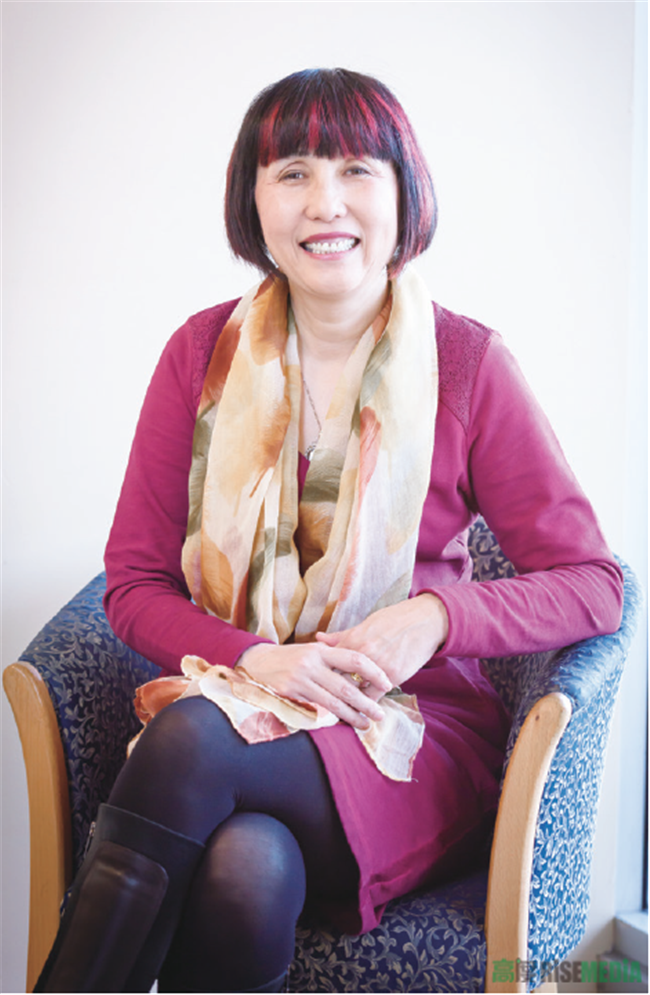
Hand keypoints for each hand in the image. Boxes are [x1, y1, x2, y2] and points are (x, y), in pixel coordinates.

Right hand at [236, 641, 392, 730]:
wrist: (259, 661)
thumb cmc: (292, 656)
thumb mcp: (313, 650)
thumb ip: (335, 658)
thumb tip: (365, 670)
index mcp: (321, 650)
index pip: (354, 659)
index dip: (373, 671)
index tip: (387, 683)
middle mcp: (312, 663)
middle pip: (346, 686)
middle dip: (366, 702)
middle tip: (381, 713)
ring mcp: (301, 679)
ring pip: (333, 701)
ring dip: (353, 715)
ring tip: (367, 723)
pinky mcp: (292, 693)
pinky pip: (318, 707)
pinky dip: (334, 716)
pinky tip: (345, 721)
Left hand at [316, 594, 447, 697]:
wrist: (424, 621)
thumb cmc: (394, 619)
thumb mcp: (367, 623)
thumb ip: (342, 635)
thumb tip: (319, 638)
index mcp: (353, 639)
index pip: (328, 662)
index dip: (321, 673)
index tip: (315, 683)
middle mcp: (363, 654)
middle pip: (338, 679)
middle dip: (331, 690)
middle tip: (324, 700)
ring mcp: (378, 666)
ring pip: (354, 692)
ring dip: (348, 701)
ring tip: (340, 710)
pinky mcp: (393, 677)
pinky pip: (373, 698)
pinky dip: (365, 705)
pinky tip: (360, 710)